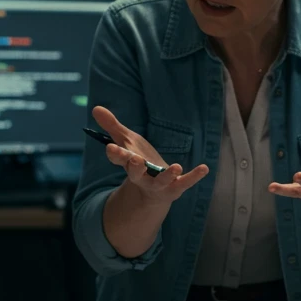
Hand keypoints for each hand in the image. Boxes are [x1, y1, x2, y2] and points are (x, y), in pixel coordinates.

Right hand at [92, 106, 208, 205]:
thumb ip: (113, 126)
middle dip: (135, 168)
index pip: (118, 159)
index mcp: (128, 163)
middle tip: (135, 161)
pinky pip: (185, 183)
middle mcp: (142, 176)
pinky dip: (194, 176)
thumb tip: (95, 108)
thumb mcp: (127, 142)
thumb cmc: (139, 161)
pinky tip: (204, 168)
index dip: (115, 154)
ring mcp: (159, 184)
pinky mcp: (175, 188)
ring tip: (176, 166)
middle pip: (136, 173)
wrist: (154, 192)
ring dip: (167, 175)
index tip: (110, 148)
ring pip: (161, 181)